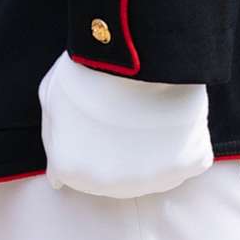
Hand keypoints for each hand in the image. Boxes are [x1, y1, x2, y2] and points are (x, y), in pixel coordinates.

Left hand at [38, 53, 212, 200]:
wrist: (136, 54)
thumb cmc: (89, 71)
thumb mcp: (52, 101)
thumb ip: (53, 142)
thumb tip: (56, 180)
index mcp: (72, 169)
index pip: (76, 169)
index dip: (86, 140)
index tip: (95, 118)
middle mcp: (110, 185)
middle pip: (114, 176)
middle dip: (116, 152)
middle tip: (121, 115)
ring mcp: (151, 179)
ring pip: (150, 172)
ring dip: (149, 152)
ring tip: (146, 113)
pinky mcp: (188, 164)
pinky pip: (185, 159)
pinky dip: (182, 142)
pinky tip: (172, 117)